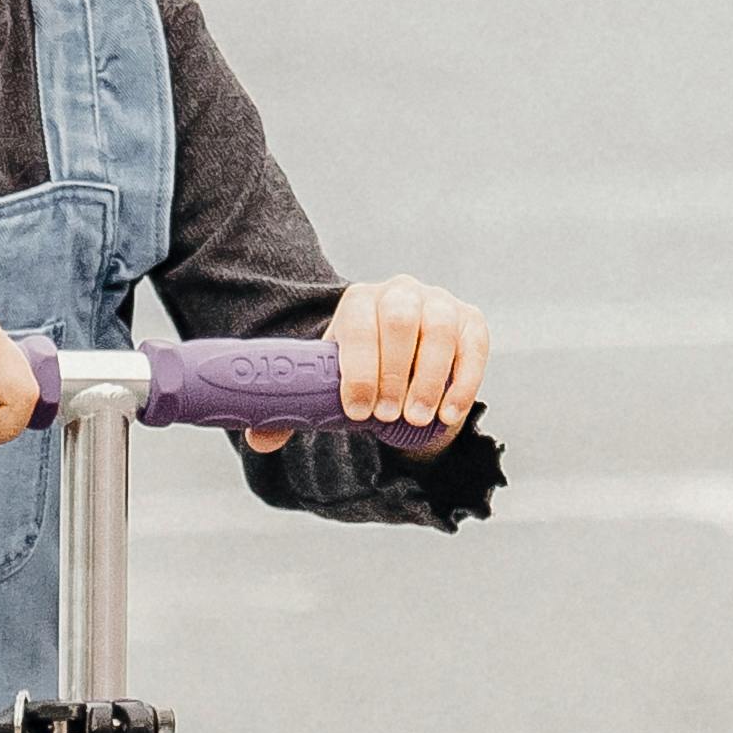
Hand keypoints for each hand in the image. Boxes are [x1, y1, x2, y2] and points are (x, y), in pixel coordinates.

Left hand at [243, 272, 488, 452]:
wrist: (401, 359)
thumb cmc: (359, 372)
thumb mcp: (328, 384)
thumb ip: (296, 408)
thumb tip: (259, 440)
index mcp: (358, 300)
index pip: (357, 322)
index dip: (358, 366)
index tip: (357, 410)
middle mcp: (401, 292)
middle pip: (400, 320)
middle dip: (393, 371)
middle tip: (388, 416)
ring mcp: (440, 303)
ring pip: (439, 331)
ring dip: (429, 379)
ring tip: (417, 418)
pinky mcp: (471, 322)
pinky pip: (473, 346)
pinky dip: (463, 382)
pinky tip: (448, 414)